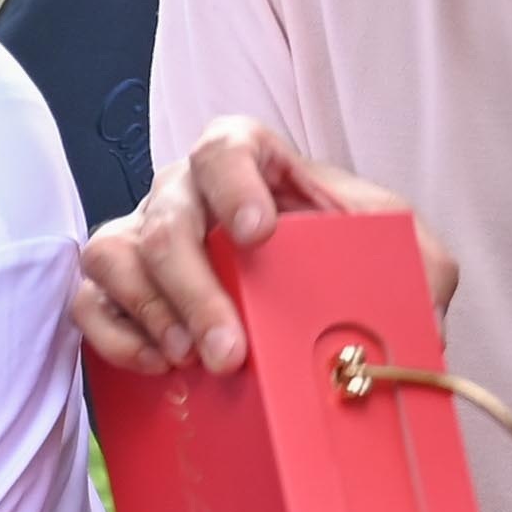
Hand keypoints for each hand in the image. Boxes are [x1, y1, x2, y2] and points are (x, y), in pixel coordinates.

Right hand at [66, 118, 444, 377]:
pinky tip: (156, 366)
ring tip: (187, 359)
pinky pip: (89, 301)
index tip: (258, 232)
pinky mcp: (116, 290)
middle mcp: (187, 193)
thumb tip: (422, 310)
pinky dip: (113, 334)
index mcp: (253, 165)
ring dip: (149, 310)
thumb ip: (422, 265)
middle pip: (167, 216)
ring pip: (114, 253)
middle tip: (227, 351)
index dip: (233, 182)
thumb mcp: (403, 258)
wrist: (307, 317)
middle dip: (194, 288)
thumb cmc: (347, 268)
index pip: (225, 146)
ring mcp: (144, 237)